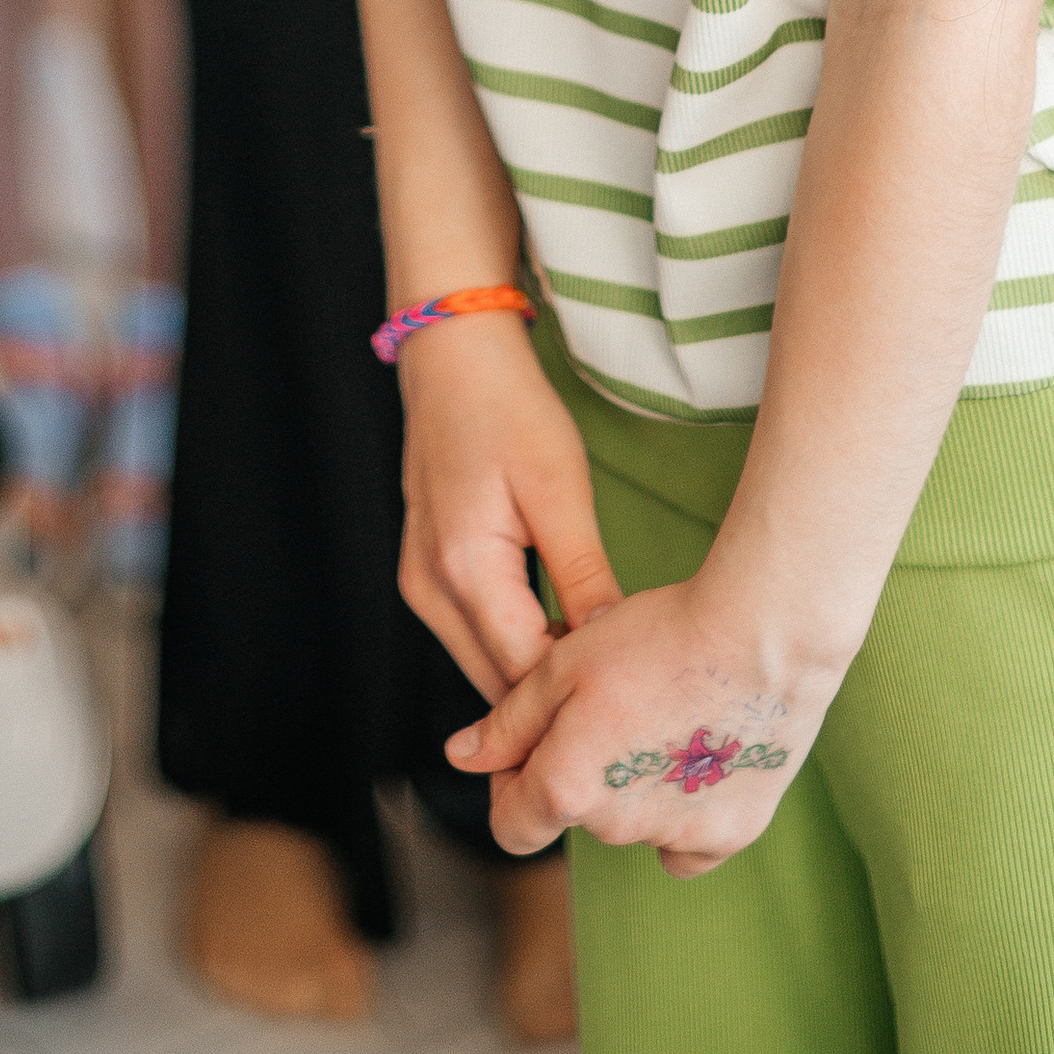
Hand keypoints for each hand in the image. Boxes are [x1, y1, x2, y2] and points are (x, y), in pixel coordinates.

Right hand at [397, 306, 619, 700]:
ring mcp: (420, 584)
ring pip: (483, 665)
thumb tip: (614, 650)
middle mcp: (429, 589)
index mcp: (463, 569)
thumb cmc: (508, 410)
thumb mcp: (560, 490)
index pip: (522, 674)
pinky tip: (559, 633)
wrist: (453, 357)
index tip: (633, 686)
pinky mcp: (425, 574)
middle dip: (556, 696)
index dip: (577, 690)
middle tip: (624, 684)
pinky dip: (513, 646)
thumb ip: (583, 578)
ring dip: (535, 673)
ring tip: (599, 662)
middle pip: (497, 683)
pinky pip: (472, 635)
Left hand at [446, 566, 829, 874]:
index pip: (512, 826)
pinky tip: (696, 755)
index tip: (534, 740)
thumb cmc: (655, 637)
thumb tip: (460, 758)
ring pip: (633, 823)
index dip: (511, 783)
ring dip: (632, 787)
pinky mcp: (733, 834)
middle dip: (578, 769)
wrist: (763, 638)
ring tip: (663, 714)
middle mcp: (618, 828)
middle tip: (613, 703)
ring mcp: (679, 837)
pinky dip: (683, 810)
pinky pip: (688, 841)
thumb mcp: (563, 664)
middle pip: (577, 813)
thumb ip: (508, 723)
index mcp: (568, 787)